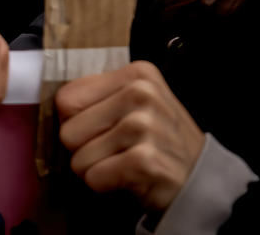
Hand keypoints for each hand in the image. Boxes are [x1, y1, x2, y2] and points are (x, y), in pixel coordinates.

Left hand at [57, 61, 204, 211]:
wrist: (202, 178)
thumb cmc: (159, 140)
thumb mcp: (136, 103)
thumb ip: (99, 96)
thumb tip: (57, 106)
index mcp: (136, 74)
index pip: (66, 99)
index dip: (75, 121)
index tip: (100, 128)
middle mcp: (141, 94)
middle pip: (68, 130)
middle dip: (84, 148)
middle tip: (113, 151)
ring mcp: (143, 126)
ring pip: (78, 157)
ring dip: (94, 169)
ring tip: (122, 163)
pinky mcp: (145, 160)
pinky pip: (94, 177)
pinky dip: (105, 184)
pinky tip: (129, 178)